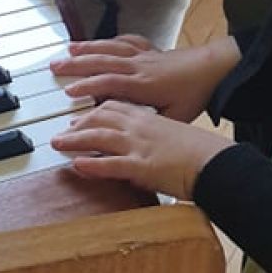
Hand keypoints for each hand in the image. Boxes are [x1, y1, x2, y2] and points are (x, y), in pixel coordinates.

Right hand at [48, 34, 239, 122]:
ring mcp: (145, 55)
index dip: (88, 86)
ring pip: (111, 48)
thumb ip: (152, 123)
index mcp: (144, 85)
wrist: (216, 68)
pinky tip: (101, 42)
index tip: (68, 90)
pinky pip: (127, 41)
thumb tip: (131, 134)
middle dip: (77, 63)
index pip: (109, 83)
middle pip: (103, 61)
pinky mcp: (151, 50)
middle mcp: (140, 66)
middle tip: (54, 66)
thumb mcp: (177, 117)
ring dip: (88, 48)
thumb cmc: (197, 94)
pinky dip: (111, 40)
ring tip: (67, 50)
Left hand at [51, 101, 232, 198]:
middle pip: (100, 117)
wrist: (214, 161)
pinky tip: (77, 165)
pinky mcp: (141, 166)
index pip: (113, 106)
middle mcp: (140, 126)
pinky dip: (91, 164)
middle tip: (60, 132)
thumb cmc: (198, 151)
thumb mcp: (172, 133)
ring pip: (99, 137)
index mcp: (147, 117)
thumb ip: (154, 133)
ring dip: (74, 140)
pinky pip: (110, 164)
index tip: (78, 118)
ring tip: (57, 144)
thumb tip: (144, 142)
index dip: (92, 111)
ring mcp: (139, 145)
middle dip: (76, 123)